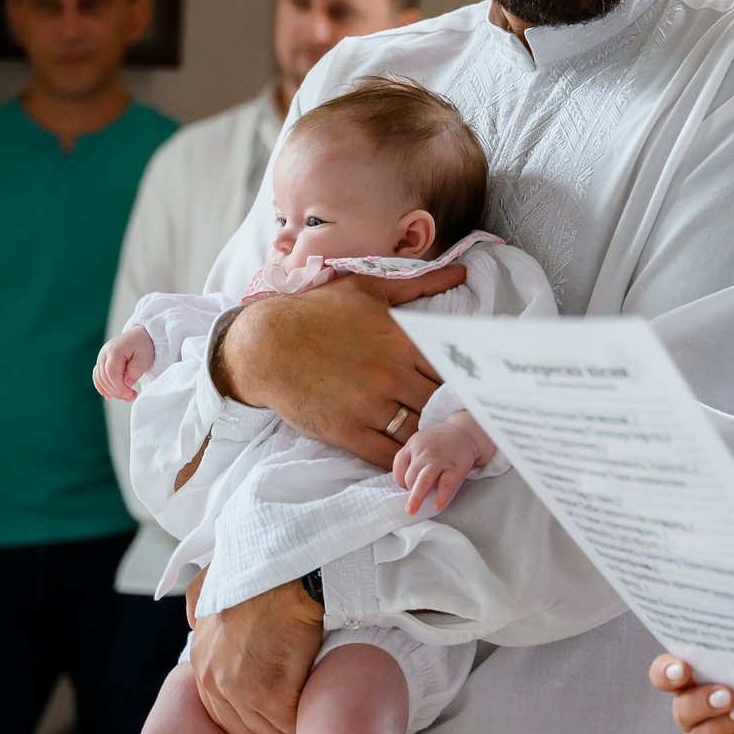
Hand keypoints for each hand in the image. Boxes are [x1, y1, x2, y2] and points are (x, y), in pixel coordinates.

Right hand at [93, 327, 155, 400]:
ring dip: (112, 391)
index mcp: (114, 351)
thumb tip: (127, 384)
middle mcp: (104, 354)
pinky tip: (109, 396)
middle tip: (132, 397)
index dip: (119, 387)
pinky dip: (102, 387)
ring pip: (100, 379)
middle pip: (105, 378)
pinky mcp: (101, 362)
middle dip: (117, 391)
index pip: (112, 373)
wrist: (138, 336)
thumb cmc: (142, 345)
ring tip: (126, 396)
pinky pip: (97, 377)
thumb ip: (136, 370)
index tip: (130, 395)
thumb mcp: (144, 356)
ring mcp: (101, 358)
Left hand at [192, 578, 323, 733]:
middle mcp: (213, 678)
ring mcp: (239, 689)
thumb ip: (200, 604)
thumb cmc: (262, 572)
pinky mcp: (270, 695)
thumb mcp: (213, 582)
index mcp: (201, 657)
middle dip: (267, 728)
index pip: (220, 707)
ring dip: (286, 732)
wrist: (290, 570)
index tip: (270, 711)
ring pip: (265, 730)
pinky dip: (302, 728)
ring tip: (307, 724)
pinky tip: (314, 719)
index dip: (248, 712)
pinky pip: (288, 726)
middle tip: (292, 724)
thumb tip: (194, 620)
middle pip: (241, 725)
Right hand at [216, 267, 464, 464]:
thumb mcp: (369, 289)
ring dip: (428, 438)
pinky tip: (407, 457)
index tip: (469, 391)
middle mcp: (390, 375)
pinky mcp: (346, 432)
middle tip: (455, 420)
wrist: (264, 344)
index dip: (463, 384)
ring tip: (434, 440)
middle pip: (440, 405)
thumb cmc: (317, 312)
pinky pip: (387, 456)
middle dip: (449, 413)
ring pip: (418, 433)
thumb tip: (461, 273)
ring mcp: (369, 406)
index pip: (452, 371)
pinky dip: (402, 460)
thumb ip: (420, 284)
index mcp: (402, 341)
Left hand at [392, 423, 479, 514]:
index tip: (404, 487)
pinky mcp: (454, 468)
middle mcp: (424, 452)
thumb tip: (405, 482)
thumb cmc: (441, 441)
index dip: (399, 479)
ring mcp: (439, 460)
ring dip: (416, 498)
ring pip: (423, 481)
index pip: (399, 464)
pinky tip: (438, 505)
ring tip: (412, 511)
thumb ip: (412, 456)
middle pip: (410, 476)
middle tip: (409, 505)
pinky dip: (441, 497)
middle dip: (408, 492)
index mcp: (413, 444)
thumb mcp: (422, 440)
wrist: (466, 432)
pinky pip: (445, 485)